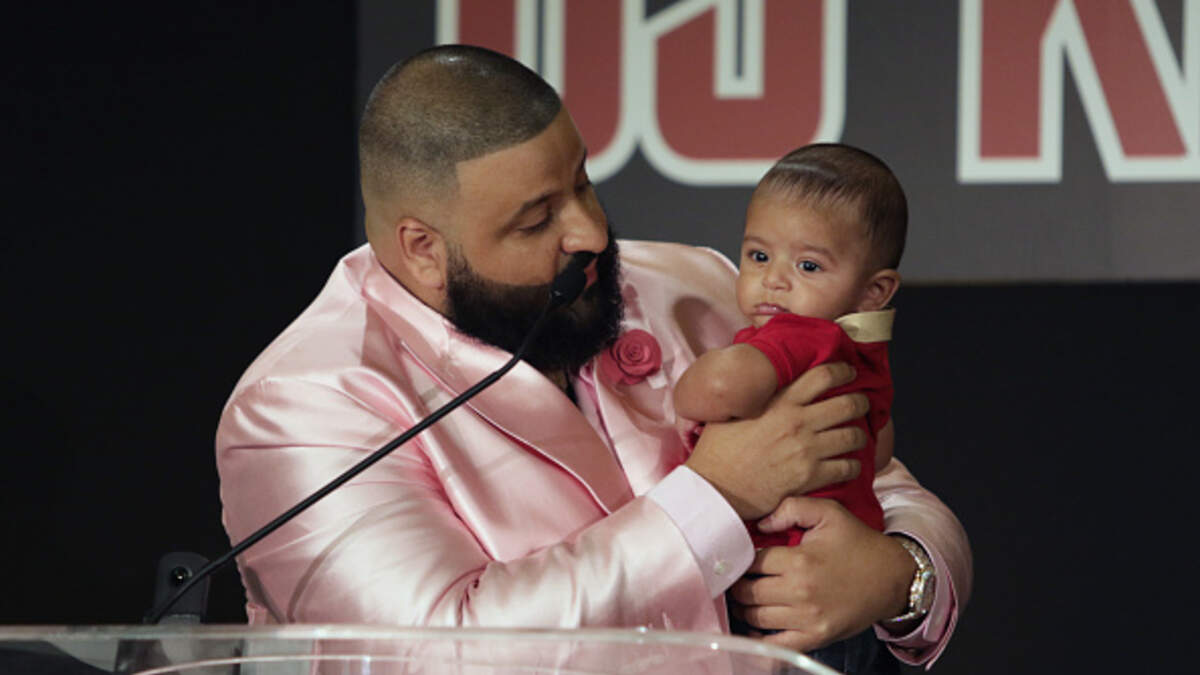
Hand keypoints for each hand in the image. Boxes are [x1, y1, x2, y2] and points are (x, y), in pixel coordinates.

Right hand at [684, 362, 868, 518]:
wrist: (715, 489)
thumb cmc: (716, 452)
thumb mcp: (729, 412)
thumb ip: (750, 398)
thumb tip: (755, 386)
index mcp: (779, 403)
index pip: (822, 376)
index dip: (842, 371)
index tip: (848, 373)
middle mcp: (798, 423)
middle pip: (847, 404)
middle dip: (860, 402)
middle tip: (860, 403)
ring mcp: (807, 450)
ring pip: (853, 436)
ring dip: (858, 435)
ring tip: (855, 436)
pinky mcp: (810, 477)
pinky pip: (847, 468)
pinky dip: (853, 466)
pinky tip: (847, 465)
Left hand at [729, 497, 914, 651]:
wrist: (894, 577)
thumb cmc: (859, 543)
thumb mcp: (830, 512)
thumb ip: (792, 507)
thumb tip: (760, 523)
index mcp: (800, 560)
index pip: (751, 562)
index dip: (741, 558)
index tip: (738, 557)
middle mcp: (800, 592)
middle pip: (747, 592)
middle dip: (737, 584)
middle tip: (735, 578)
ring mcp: (808, 618)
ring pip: (755, 617)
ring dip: (743, 608)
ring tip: (742, 597)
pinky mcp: (816, 637)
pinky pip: (775, 643)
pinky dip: (758, 637)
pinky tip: (753, 625)